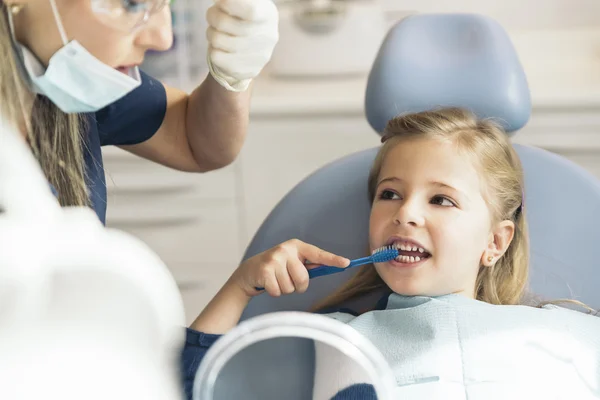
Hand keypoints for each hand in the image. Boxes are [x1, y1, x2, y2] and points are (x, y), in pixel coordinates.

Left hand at [206, 0, 278, 91]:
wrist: (253, 49)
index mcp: (268, 15)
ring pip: (217, 39)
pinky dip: (213, 49)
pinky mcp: (248, 71)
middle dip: (213, 15)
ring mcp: (259, 56)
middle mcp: (268, 37)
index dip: (230, 5)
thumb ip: (234, 2)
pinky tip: (222, 48)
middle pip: (224, 23)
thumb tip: (221, 1)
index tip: (221, 2)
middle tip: (213, 14)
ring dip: (212, 33)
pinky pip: (216, 57)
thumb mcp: (244, 4)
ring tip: (218, 32)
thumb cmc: (244, 19)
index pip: (250, 11)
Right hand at [229, 239, 349, 297]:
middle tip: (287, 280)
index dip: (333, 259)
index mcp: (296, 246)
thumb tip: (328, 268)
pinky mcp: (265, 270)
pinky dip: (275, 292)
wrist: (249, 272)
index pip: (318, 254)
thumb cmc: (276, 269)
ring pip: (291, 287)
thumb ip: (307, 265)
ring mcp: (275, 259)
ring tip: (276, 280)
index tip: (347, 263)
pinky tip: (268, 284)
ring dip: (285, 289)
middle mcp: (286, 249)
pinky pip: (279, 292)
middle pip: (304, 278)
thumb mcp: (291, 262)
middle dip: (298, 286)